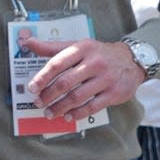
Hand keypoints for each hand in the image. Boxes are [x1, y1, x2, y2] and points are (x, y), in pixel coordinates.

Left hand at [25, 37, 143, 122]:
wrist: (131, 60)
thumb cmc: (99, 54)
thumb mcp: (78, 46)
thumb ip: (53, 47)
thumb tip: (28, 42)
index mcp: (83, 48)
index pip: (58, 63)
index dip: (42, 77)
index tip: (32, 88)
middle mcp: (95, 62)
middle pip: (66, 82)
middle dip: (49, 95)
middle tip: (38, 103)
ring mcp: (105, 79)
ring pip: (77, 97)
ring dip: (60, 107)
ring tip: (50, 113)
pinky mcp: (113, 93)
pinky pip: (91, 107)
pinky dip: (77, 113)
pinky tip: (68, 116)